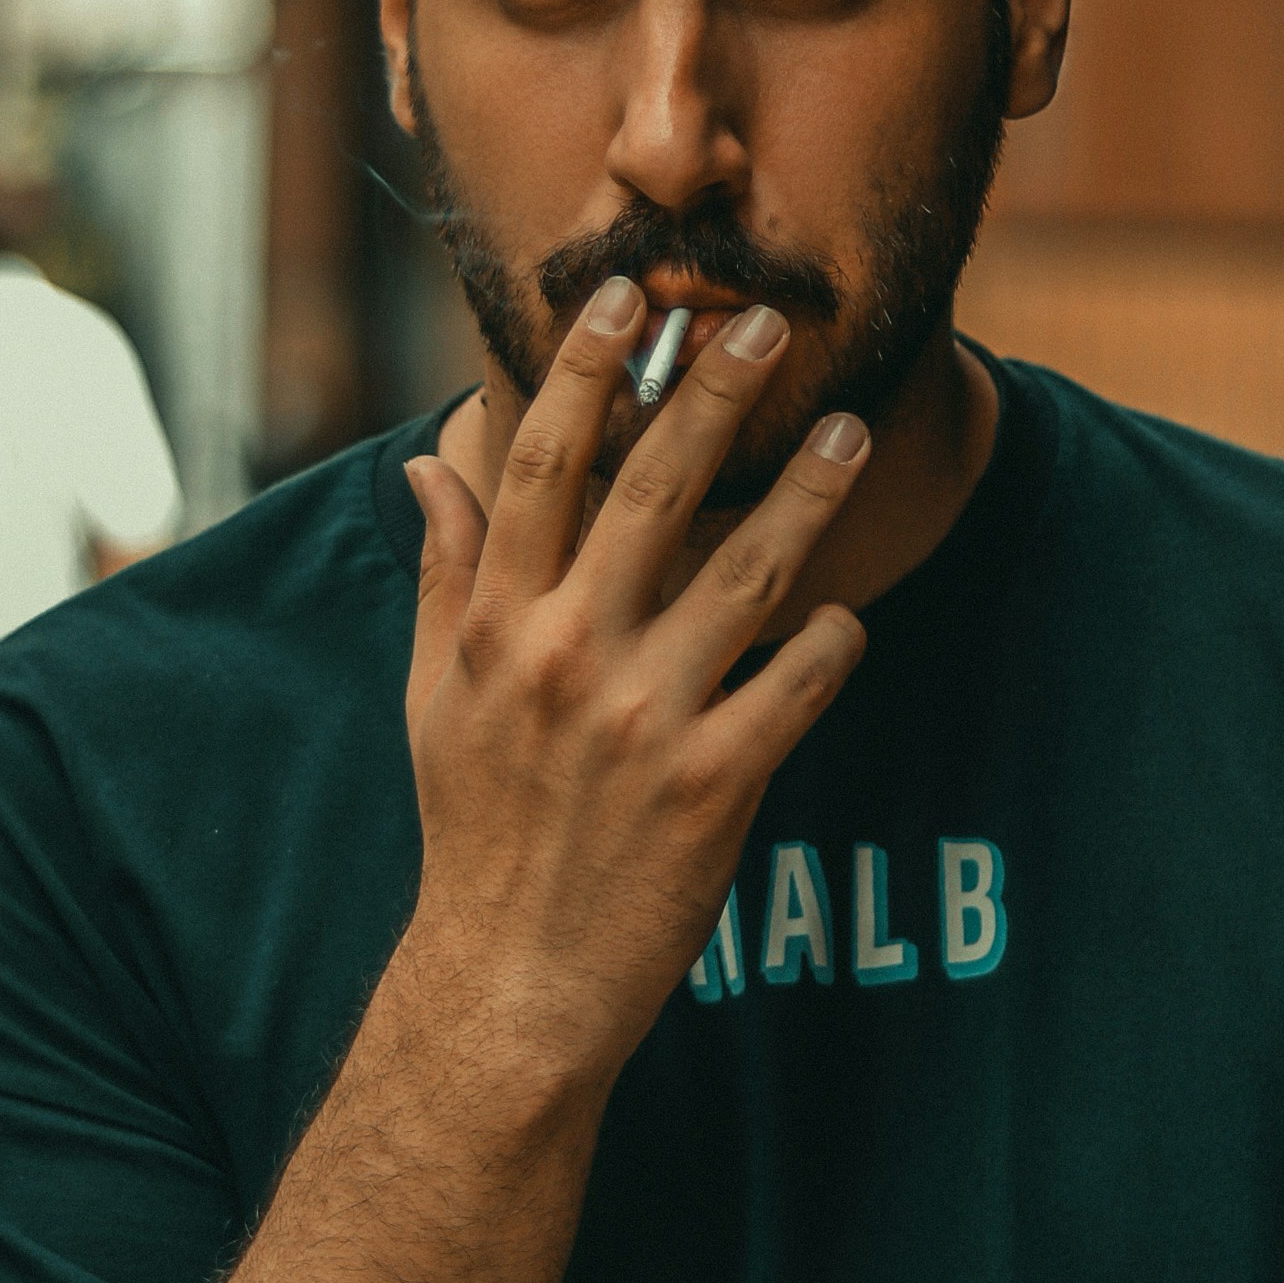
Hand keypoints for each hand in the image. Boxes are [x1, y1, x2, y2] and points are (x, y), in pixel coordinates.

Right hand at [400, 278, 870, 1091]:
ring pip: (746, 574)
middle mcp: (566, 655)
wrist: (507, 986)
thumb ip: (445, 576)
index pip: (540, 464)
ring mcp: (643, 719)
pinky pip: (792, 690)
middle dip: (714, 394)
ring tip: (853, 433)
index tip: (625, 296)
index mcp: (497, 624)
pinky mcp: (713, 787)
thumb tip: (431, 466)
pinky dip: (828, 647)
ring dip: (808, 496)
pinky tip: (851, 618)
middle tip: (768, 324)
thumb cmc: (475, 835)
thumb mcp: (435, 699)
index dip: (584, 370)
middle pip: (652, 489)